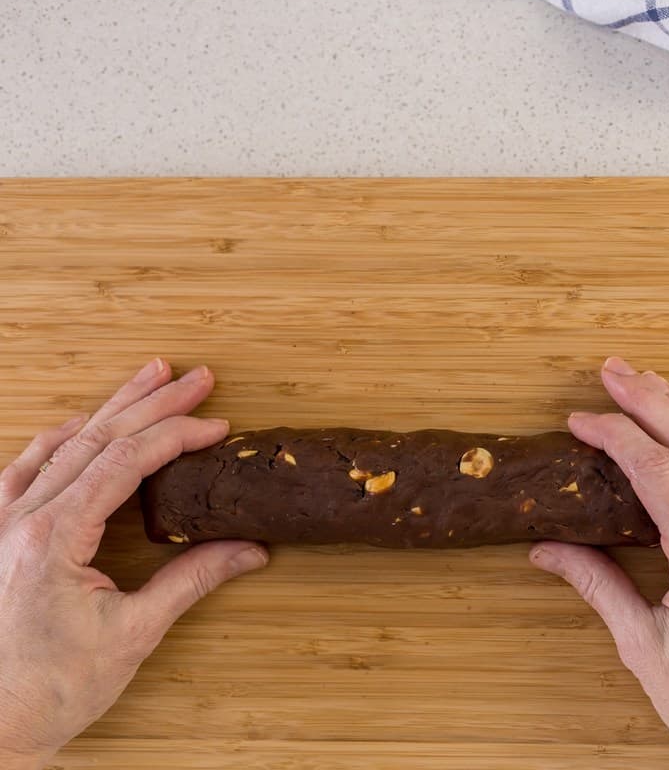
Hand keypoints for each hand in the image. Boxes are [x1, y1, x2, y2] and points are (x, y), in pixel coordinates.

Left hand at [0, 359, 268, 767]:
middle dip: (153, 403)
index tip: (217, 425)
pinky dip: (57, 440)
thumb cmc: (44, 691)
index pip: (125, 462)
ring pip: (60, 445)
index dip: (176, 435)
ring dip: (110, 408)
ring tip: (149, 376)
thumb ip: (190, 581)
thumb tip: (248, 550)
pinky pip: (22, 470)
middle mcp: (18, 520)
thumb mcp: (131, 636)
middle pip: (95, 439)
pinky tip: (76, 424)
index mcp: (52, 538)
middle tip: (197, 377)